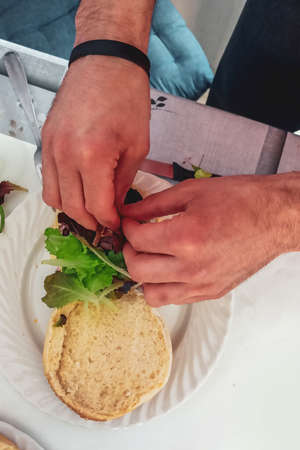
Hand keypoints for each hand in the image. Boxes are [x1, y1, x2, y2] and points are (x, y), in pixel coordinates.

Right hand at [42, 56, 149, 229]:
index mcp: (92, 156)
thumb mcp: (137, 146)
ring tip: (92, 207)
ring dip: (73, 209)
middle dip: (91, 221)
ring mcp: (51, 148)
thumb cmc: (127, 97)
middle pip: (73, 207)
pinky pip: (47, 178)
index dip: (108, 221)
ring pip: (54, 197)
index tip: (116, 224)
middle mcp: (65, 155)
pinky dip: (61, 191)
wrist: (105, 62)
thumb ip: (123, 182)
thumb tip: (114, 205)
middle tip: (106, 221)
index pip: (96, 207)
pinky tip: (78, 189)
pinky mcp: (46, 141)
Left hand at [121, 174, 299, 305]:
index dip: (127, 228)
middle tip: (134, 238)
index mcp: (186, 237)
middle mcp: (192, 267)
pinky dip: (163, 286)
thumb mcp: (192, 191)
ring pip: (152, 294)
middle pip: (138, 270)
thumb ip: (154, 204)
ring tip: (150, 257)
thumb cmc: (242, 200)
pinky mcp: (211, 292)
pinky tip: (168, 268)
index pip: (137, 240)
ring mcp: (203, 284)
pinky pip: (175, 300)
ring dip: (143, 275)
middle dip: (128, 251)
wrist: (275, 216)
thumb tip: (130, 212)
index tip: (130, 222)